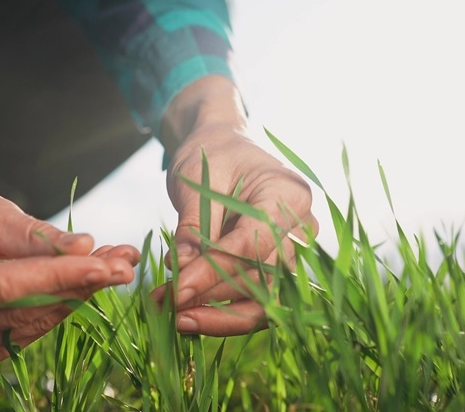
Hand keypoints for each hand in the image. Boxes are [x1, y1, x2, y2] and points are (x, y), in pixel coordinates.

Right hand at [0, 178, 137, 361]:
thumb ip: (33, 236)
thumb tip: (83, 248)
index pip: (6, 287)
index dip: (57, 277)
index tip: (103, 264)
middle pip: (24, 308)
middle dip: (80, 282)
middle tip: (125, 260)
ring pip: (35, 322)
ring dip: (80, 293)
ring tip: (116, 263)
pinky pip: (32, 330)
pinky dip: (63, 305)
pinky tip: (89, 280)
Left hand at [154, 76, 318, 335]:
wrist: (224, 147)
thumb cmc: (212, 155)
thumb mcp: (196, 181)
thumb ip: (193, 228)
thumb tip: (182, 273)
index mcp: (288, 195)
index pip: (252, 245)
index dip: (214, 272)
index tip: (176, 290)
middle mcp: (301, 228)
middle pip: (261, 279)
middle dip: (210, 298)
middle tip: (164, 304)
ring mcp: (293, 251)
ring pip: (262, 300)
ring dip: (216, 314)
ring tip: (171, 314)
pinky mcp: (276, 268)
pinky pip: (256, 301)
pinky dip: (224, 313)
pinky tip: (189, 317)